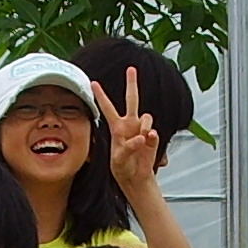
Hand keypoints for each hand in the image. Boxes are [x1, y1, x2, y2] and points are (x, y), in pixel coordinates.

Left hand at [91, 71, 160, 195]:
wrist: (136, 177)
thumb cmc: (122, 168)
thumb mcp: (118, 160)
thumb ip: (128, 147)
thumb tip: (141, 137)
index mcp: (116, 127)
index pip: (107, 108)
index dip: (101, 96)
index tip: (93, 83)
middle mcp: (130, 124)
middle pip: (132, 99)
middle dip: (132, 83)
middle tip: (131, 69)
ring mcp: (142, 129)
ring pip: (147, 116)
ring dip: (144, 126)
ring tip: (141, 140)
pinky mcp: (152, 137)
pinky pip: (153, 131)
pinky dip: (151, 137)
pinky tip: (147, 142)